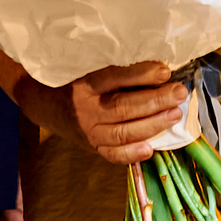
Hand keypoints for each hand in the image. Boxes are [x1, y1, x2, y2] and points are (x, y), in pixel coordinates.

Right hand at [13, 60, 185, 165]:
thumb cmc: (72, 78)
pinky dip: (132, 154)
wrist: (41, 101)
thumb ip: (114, 68)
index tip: (165, 71)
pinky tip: (151, 149)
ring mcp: (87, 131)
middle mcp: (84, 108)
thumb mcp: (86, 66)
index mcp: (83, 83)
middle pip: (123, 107)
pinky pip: (112, 155)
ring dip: (152, 124)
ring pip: (122, 132)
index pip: (115, 77)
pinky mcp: (90, 146)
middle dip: (155, 101)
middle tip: (179, 93)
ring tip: (175, 114)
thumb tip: (156, 68)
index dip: (141, 75)